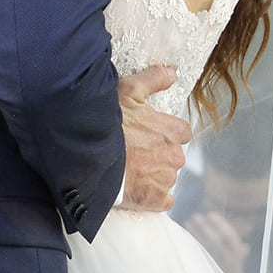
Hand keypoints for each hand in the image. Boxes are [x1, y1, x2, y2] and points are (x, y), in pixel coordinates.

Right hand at [117, 65, 192, 211]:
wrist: (91, 158)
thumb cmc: (110, 123)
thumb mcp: (129, 90)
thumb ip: (154, 79)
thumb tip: (172, 72)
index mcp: (173, 131)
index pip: (182, 132)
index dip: (165, 131)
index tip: (150, 132)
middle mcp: (175, 156)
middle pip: (174, 155)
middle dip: (159, 153)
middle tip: (136, 149)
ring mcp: (165, 180)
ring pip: (166, 176)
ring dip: (154, 173)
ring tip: (131, 167)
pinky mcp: (155, 200)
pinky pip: (163, 200)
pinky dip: (153, 196)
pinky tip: (137, 187)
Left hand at [184, 211, 248, 272]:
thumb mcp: (237, 265)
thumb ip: (238, 253)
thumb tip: (245, 246)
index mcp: (237, 257)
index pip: (231, 238)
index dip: (221, 225)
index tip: (211, 214)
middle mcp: (228, 263)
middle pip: (217, 241)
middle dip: (206, 227)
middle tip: (196, 216)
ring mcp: (216, 267)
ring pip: (206, 248)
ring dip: (196, 234)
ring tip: (188, 223)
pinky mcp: (205, 271)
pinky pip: (197, 256)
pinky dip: (190, 245)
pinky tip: (183, 236)